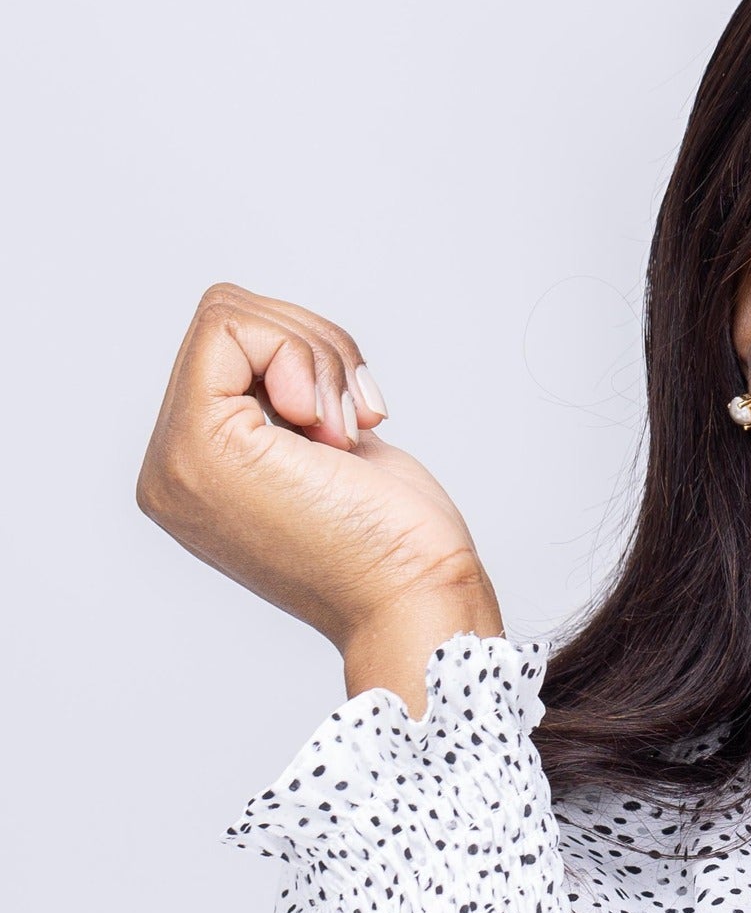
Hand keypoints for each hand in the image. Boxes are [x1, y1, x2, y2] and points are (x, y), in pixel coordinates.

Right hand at [136, 283, 491, 654]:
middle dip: (315, 351)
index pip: (227, 349)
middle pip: (227, 322)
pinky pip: (230, 324)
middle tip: (354, 425)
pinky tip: (329, 427)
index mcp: (199, 472)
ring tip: (346, 435)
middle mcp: (172, 467)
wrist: (417, 597)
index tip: (355, 423)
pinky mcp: (200, 443)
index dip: (310, 359)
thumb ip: (292, 408)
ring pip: (230, 315)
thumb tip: (286, 360)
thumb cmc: (400, 541)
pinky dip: (302, 353)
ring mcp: (177, 458)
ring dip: (319, 358)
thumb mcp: (336, 449)